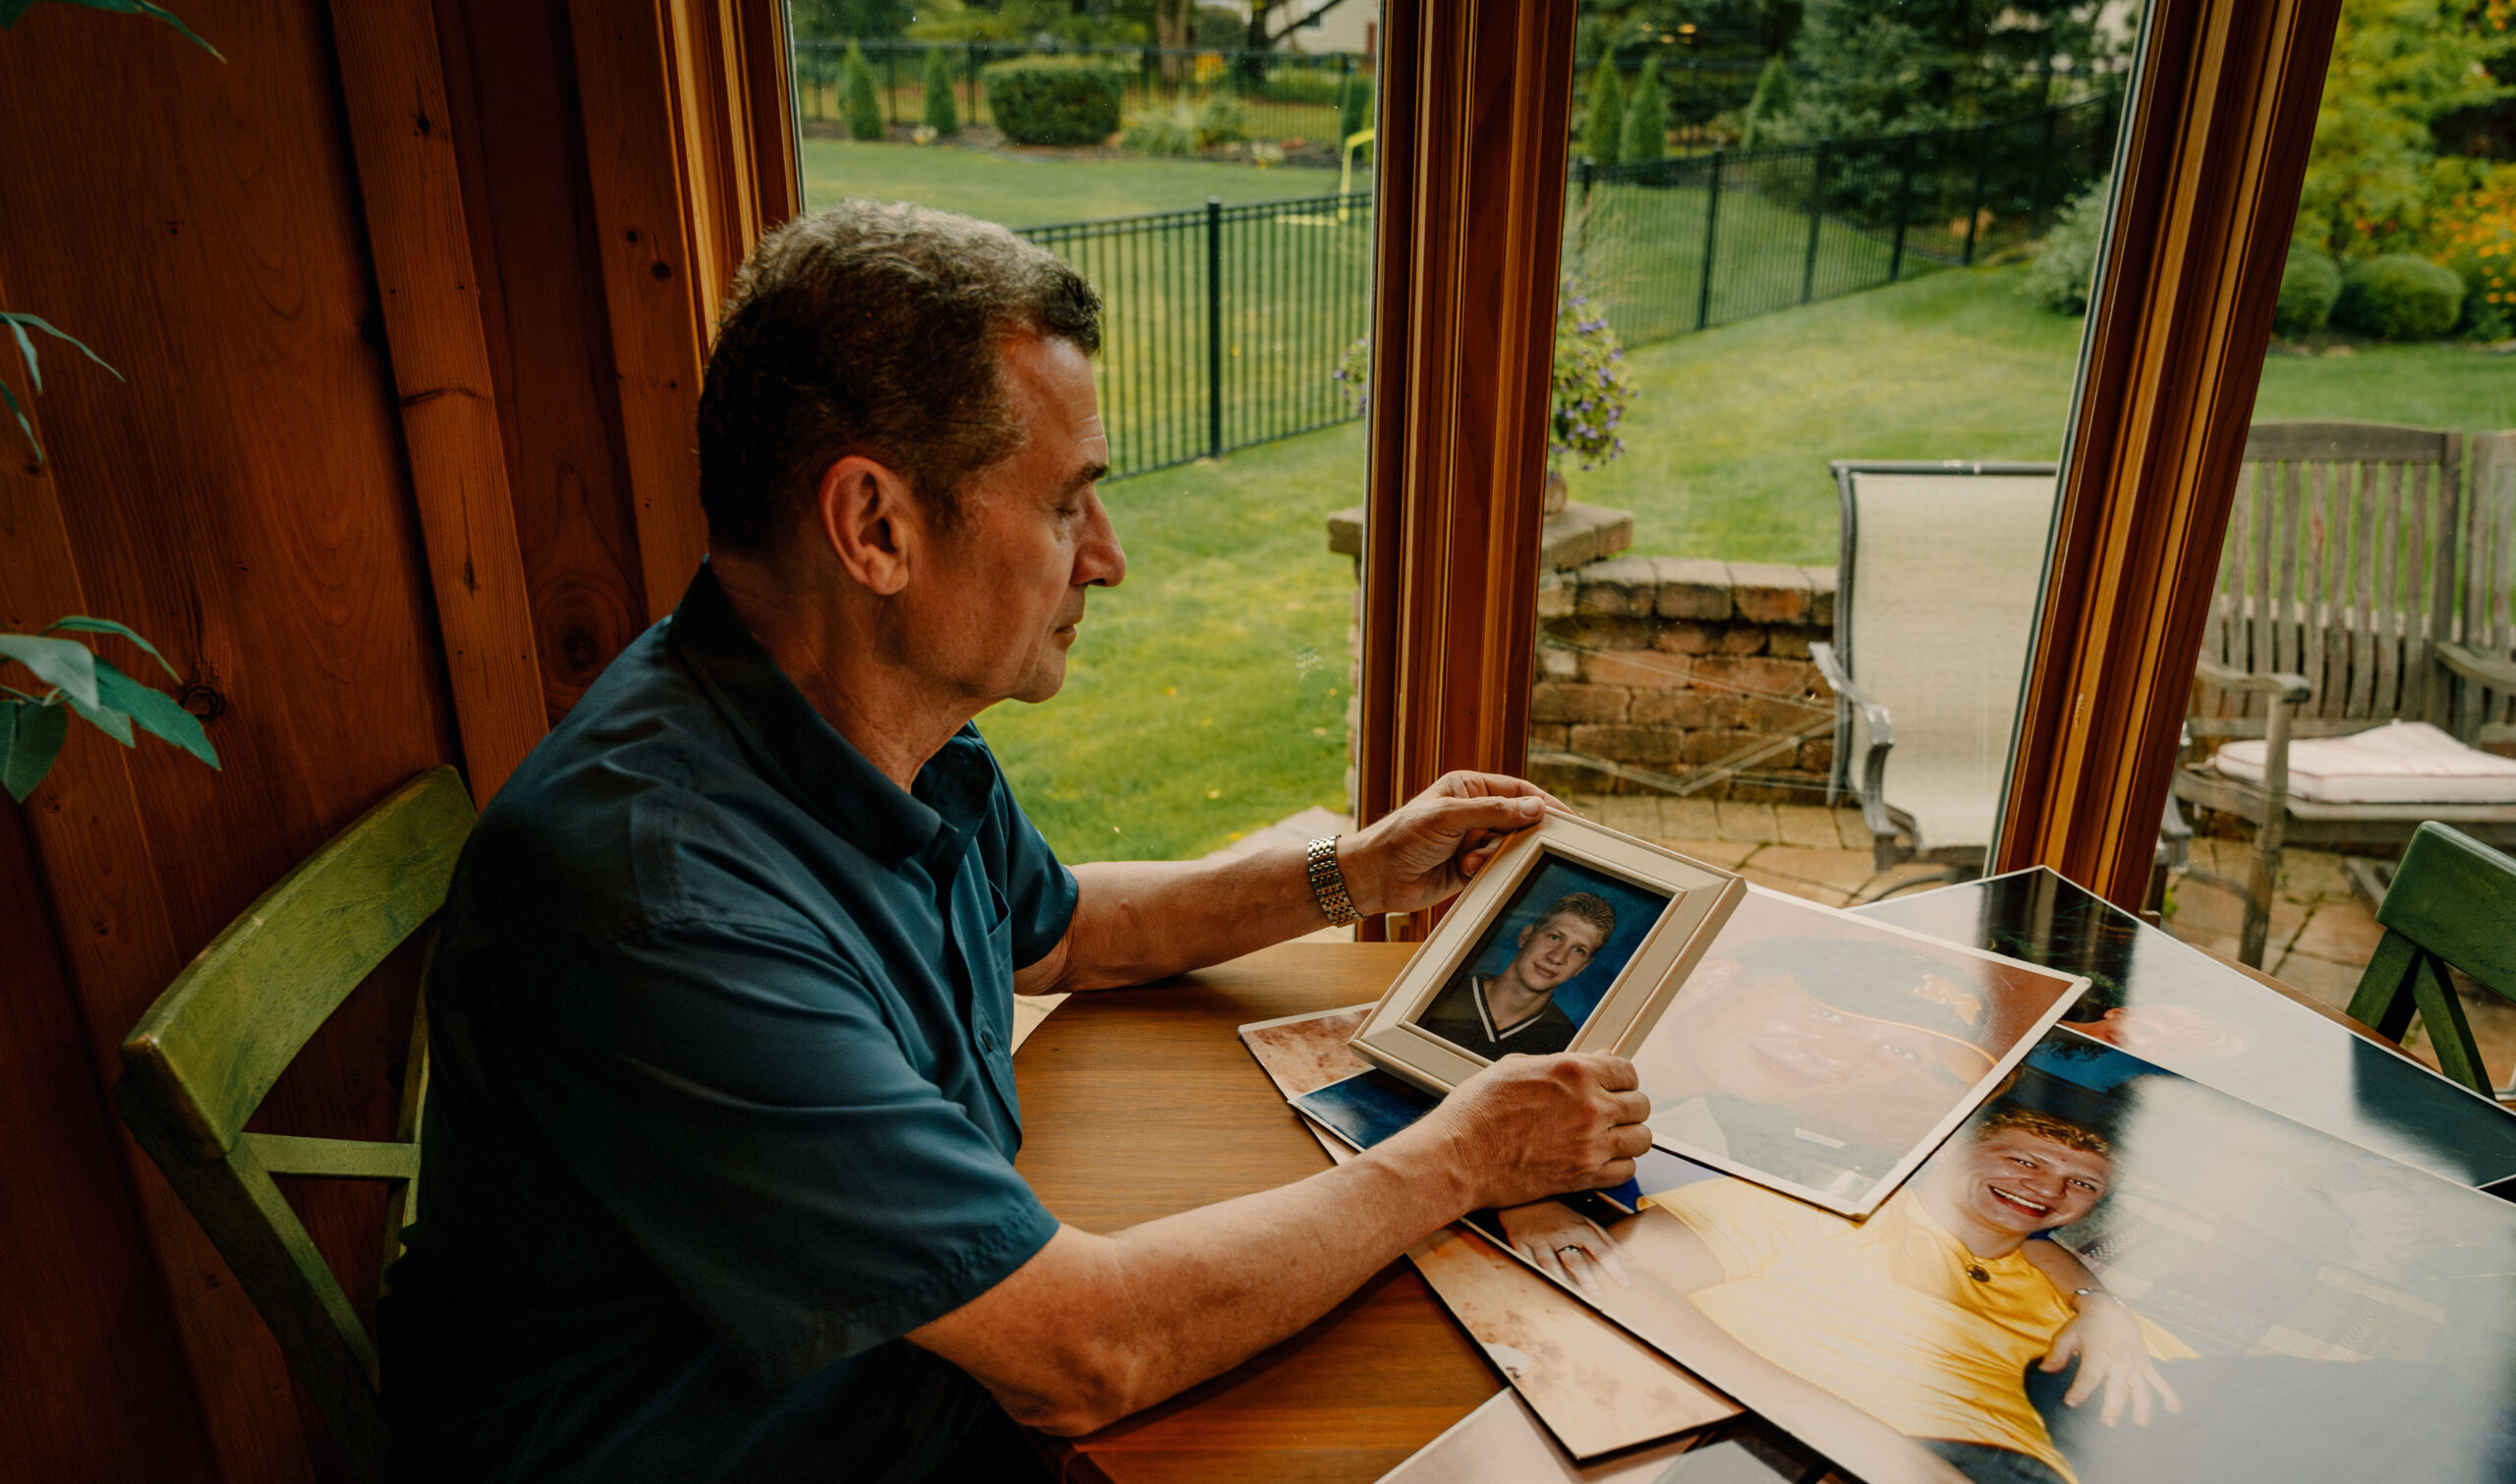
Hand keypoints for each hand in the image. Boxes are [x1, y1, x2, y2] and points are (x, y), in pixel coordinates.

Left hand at [1339, 772, 1570, 916]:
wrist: (1376, 876)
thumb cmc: (1403, 836)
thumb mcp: (1448, 815)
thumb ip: (1494, 811)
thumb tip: (1536, 807)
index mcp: (1469, 788)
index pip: (1518, 791)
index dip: (1543, 803)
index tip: (1568, 818)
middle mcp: (1474, 812)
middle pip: (1518, 821)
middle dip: (1519, 834)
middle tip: (1533, 845)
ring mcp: (1473, 840)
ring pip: (1509, 847)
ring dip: (1495, 855)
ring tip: (1470, 859)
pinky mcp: (1471, 867)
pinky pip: (1497, 868)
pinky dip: (1487, 870)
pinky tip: (1466, 870)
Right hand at [1411, 1052, 1650, 1211]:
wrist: (1456, 1157)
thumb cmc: (1476, 1111)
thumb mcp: (1516, 1068)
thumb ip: (1565, 1063)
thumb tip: (1600, 1059)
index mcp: (1574, 1072)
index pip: (1627, 1071)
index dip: (1622, 1078)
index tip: (1614, 1086)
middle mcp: (1589, 1106)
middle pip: (1641, 1105)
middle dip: (1628, 1106)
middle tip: (1612, 1111)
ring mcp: (1589, 1144)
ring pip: (1641, 1139)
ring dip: (1629, 1136)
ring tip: (1611, 1136)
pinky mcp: (1582, 1177)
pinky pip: (1626, 1171)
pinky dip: (1620, 1165)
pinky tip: (1603, 1159)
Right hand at [1497, 1200, 1629, 1303]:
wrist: (1524, 1193)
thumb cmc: (1559, 1212)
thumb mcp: (1584, 1220)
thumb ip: (1607, 1240)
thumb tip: (1630, 1259)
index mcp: (1578, 1227)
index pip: (1600, 1250)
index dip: (1614, 1268)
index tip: (1626, 1283)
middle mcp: (1559, 1234)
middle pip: (1575, 1260)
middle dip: (1588, 1279)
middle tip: (1599, 1295)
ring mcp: (1538, 1240)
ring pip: (1551, 1266)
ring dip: (1564, 1283)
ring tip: (1576, 1298)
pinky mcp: (1519, 1243)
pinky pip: (1527, 1264)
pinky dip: (1536, 1277)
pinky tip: (1545, 1290)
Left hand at [2039, 1293, 2182, 1426]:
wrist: (2111, 1310)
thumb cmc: (2086, 1325)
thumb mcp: (2067, 1335)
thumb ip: (2057, 1354)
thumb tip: (2044, 1370)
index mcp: (2098, 1353)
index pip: (2089, 1376)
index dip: (2080, 1390)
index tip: (2071, 1402)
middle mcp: (2119, 1361)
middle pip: (2117, 1387)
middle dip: (2113, 1406)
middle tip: (2108, 1423)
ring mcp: (2135, 1364)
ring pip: (2140, 1388)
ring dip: (2141, 1406)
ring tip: (2140, 1424)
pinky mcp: (2146, 1365)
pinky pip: (2160, 1381)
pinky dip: (2169, 1395)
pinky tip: (2175, 1410)